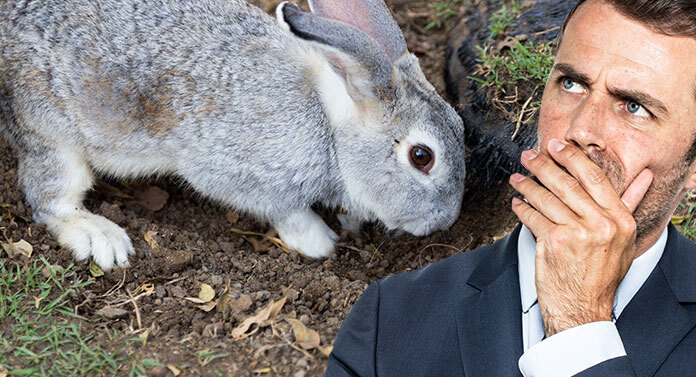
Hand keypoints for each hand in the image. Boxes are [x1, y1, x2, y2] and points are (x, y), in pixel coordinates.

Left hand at [509, 139, 653, 336]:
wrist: (583, 308)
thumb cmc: (601, 274)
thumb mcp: (623, 239)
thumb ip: (629, 204)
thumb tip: (644, 177)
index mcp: (619, 219)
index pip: (595, 178)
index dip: (573, 158)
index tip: (558, 146)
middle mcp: (600, 224)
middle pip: (567, 183)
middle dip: (544, 165)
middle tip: (530, 155)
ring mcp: (576, 233)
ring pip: (546, 198)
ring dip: (528, 185)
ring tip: (517, 177)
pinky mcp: (554, 242)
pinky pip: (533, 217)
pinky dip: (522, 208)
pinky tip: (517, 202)